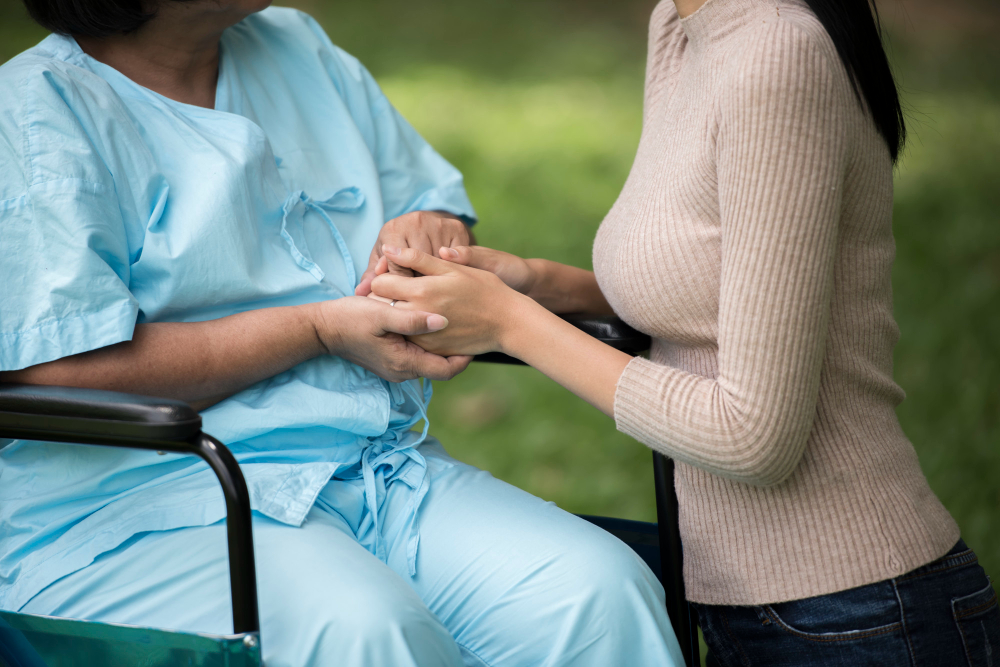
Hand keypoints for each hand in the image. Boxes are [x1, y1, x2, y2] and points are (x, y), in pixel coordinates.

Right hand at [312, 296, 471, 380]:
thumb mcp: (381, 315)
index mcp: (404, 362)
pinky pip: (419, 353)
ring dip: (443, 344)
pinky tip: (433, 322)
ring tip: (457, 322)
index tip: (475, 339)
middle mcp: (403, 370)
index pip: (447, 370)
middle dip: (457, 348)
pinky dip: (429, 341)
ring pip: (431, 358)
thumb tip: (444, 322)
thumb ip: (412, 319)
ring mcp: (397, 366)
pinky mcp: (392, 357)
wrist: (323, 328)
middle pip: (442, 365)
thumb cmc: (350, 319)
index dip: (465, 357)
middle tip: (471, 327)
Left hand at [355, 211, 471, 296]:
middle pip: (417, 264)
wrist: (431, 226)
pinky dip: (451, 272)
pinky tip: (446, 281)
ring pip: (437, 263)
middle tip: (419, 300)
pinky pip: (454, 258)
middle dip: (418, 284)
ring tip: (433, 295)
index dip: (399, 286)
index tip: (403, 298)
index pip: (396, 265)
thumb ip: (374, 274)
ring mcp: (437, 223)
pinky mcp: (457, 227)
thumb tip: (360, 291)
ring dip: (436, 281)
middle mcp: (415, 221)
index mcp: (394, 228)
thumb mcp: (387, 256)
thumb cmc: (403, 245)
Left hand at [370, 246, 531, 356]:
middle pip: (380, 305)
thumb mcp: (453, 268)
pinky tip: (424, 321)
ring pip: (392, 324)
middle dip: (384, 297)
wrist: (508, 323)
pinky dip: (410, 330)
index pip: (378, 283)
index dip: (383, 277)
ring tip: (413, 305)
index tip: (394, 276)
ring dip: (395, 314)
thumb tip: (388, 248)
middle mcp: (417, 316)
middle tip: (399, 291)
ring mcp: (423, 336)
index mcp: (421, 290)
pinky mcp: (431, 349)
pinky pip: (408, 339)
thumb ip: (417, 258)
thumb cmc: (484, 289)